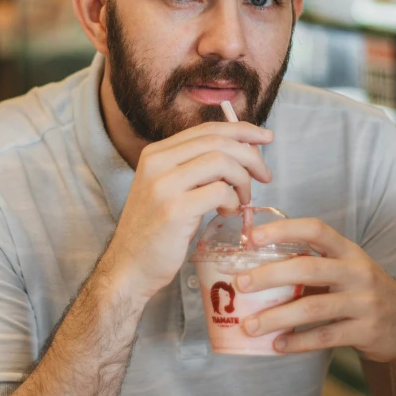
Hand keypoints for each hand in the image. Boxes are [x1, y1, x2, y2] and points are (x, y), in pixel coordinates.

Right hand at [104, 121, 272, 301]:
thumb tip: (244, 151)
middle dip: (250, 155)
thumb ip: (197, 167)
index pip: (207, 129)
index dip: (241, 129)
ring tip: (243, 200)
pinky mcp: (175, 210)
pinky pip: (219, 191)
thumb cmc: (157, 229)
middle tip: (265, 175)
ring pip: (221, 162)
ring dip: (243, 180)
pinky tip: (227, 213)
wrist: (130, 266)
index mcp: (156, 153)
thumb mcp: (171, 187)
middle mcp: (157, 162)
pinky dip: (233, 201)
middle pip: (217, 141)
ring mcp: (164, 185)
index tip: (265, 138)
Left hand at [236, 218, 395, 362]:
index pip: (316, 229)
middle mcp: (357, 272)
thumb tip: (256, 261)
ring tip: (250, 325)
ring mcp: (364, 302)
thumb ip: (311, 261)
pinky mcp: (366, 331)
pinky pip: (326, 337)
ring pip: (314, 307)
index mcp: (347, 250)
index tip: (254, 236)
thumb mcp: (345, 266)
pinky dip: (299, 342)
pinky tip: (277, 345)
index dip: (284, 229)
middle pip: (308, 268)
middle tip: (241, 284)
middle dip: (271, 275)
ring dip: (277, 317)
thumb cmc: (361, 289)